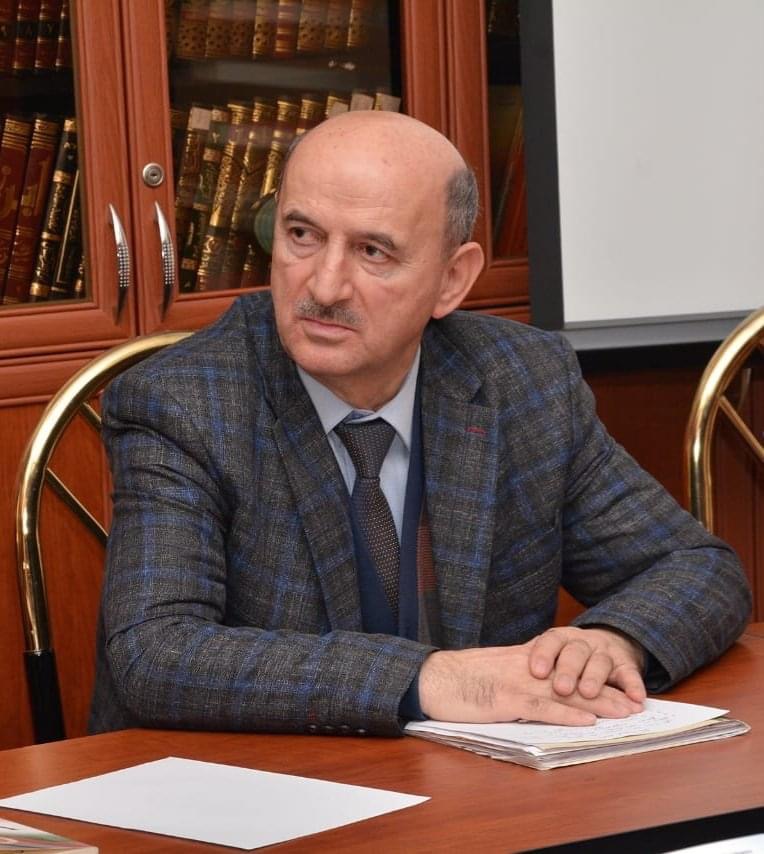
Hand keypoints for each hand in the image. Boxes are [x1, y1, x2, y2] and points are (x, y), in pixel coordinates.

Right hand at [418, 639, 643, 725]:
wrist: (434, 678)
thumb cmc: (460, 679)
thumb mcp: (494, 670)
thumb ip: (519, 673)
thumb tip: (540, 683)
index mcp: (524, 660)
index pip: (568, 666)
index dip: (595, 676)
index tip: (620, 684)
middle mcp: (527, 668)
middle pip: (574, 678)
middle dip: (606, 690)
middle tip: (634, 700)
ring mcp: (517, 683)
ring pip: (565, 692)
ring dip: (596, 703)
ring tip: (623, 712)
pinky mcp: (505, 699)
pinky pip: (541, 708)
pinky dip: (565, 715)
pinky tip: (586, 722)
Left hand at [528, 625, 646, 703]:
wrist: (605, 642)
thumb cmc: (566, 656)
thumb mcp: (549, 655)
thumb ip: (531, 663)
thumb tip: (498, 680)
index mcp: (560, 639)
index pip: (550, 642)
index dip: (543, 655)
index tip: (535, 670)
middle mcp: (582, 643)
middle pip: (575, 652)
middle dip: (568, 670)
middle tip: (561, 688)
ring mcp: (605, 652)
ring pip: (600, 662)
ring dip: (595, 677)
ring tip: (589, 692)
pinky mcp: (625, 664)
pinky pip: (630, 673)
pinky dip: (634, 685)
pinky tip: (636, 698)